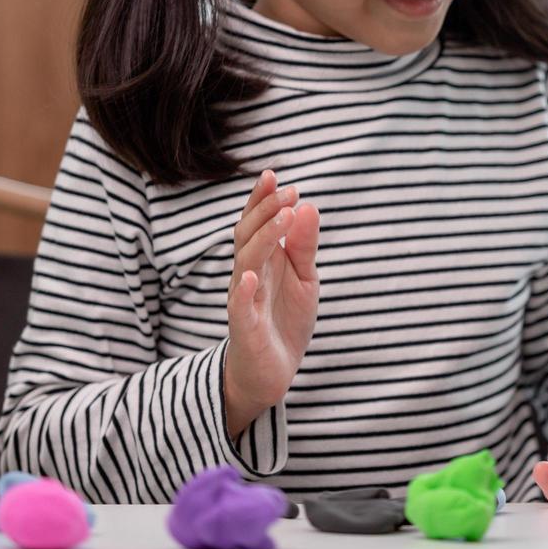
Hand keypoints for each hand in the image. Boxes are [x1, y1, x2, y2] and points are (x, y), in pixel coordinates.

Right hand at [223, 169, 319, 439]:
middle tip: (287, 190)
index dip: (262, 200)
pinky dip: (244, 291)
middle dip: (265, 210)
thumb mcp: (304, 279)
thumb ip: (304, 245)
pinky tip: (251, 276)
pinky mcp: (245, 327)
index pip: (257, 223)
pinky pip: (240, 307)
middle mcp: (249, 274)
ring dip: (263, 238)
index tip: (274, 175)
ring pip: (246, 262)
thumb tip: (308, 205)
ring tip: (283, 216)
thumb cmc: (285, 320)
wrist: (272, 373)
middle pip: (248, 236)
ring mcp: (244, 300)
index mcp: (263, 259)